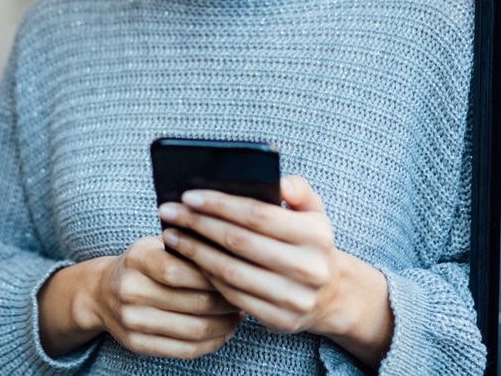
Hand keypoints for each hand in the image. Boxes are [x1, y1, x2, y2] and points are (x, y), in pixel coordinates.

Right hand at [38, 236, 241, 359]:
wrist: (100, 293)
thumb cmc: (141, 264)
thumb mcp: (155, 243)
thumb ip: (187, 242)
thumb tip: (232, 247)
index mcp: (137, 258)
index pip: (180, 270)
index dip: (213, 276)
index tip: (235, 274)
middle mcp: (130, 290)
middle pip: (193, 302)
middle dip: (227, 301)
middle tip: (245, 296)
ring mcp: (132, 321)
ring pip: (194, 330)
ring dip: (225, 325)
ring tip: (239, 315)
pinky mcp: (137, 344)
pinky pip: (184, 350)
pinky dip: (211, 343)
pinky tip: (224, 332)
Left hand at [158, 176, 392, 365]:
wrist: (331, 294)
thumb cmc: (309, 243)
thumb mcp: (313, 212)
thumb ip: (298, 189)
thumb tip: (278, 181)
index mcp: (316, 235)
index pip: (258, 215)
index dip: (220, 204)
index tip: (188, 195)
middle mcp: (308, 268)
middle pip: (239, 242)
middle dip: (199, 224)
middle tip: (170, 211)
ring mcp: (294, 298)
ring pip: (231, 272)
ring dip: (195, 252)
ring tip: (172, 234)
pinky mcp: (280, 320)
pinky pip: (232, 296)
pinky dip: (206, 276)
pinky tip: (190, 260)